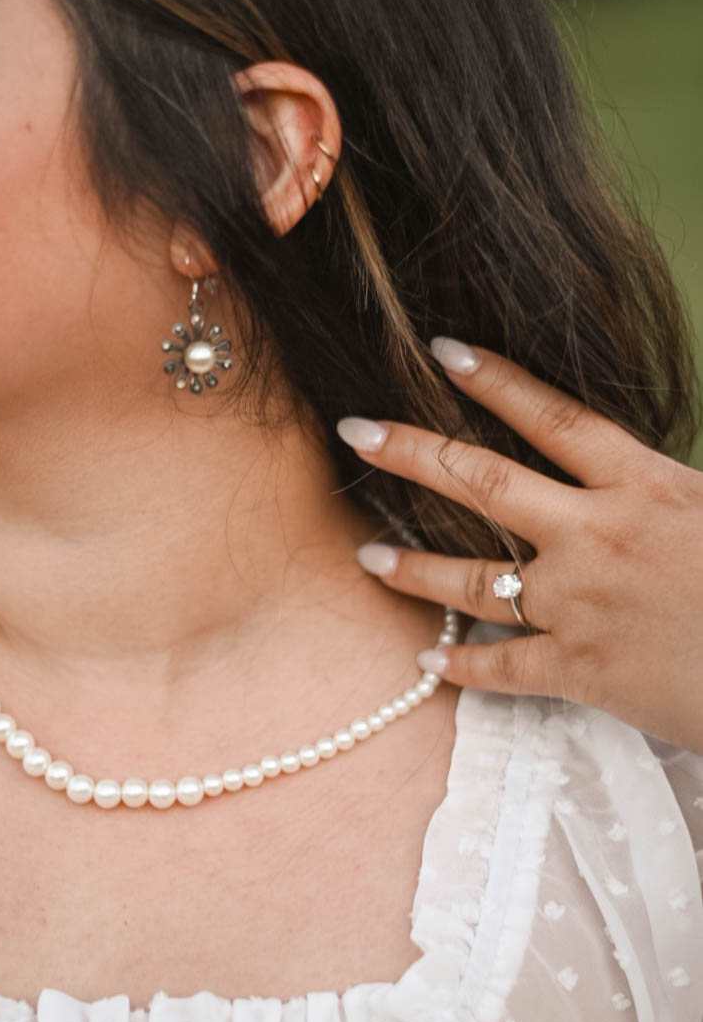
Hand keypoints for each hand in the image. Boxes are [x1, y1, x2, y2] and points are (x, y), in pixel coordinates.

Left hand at [337, 337, 702, 752]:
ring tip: (365, 558)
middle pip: (485, 482)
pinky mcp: (583, 671)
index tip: (442, 350)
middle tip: (356, 430)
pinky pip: (505, 667)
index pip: (555, 417)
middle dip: (413, 452)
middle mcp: (600, 535)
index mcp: (645, 485)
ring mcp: (583, 604)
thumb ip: (664, 484)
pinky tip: (428, 661)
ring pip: (475, 580)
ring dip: (413, 568)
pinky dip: (463, 666)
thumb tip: (633, 467)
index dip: (495, 380)